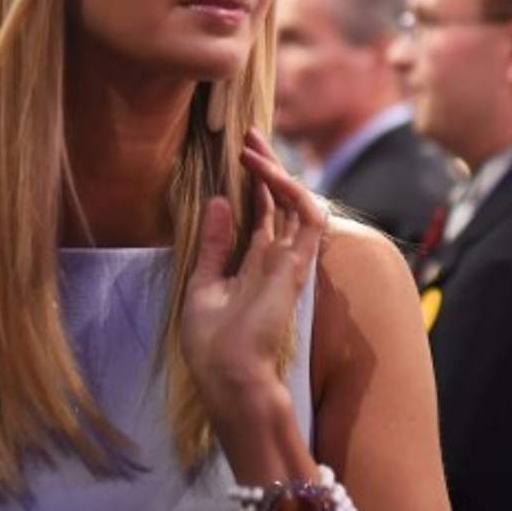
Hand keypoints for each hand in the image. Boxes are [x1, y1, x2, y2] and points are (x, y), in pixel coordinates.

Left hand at [180, 128, 327, 418]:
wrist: (229, 376)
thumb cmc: (212, 343)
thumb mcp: (203, 285)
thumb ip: (214, 245)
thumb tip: (220, 202)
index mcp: (253, 264)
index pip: (261, 214)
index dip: (254, 183)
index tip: (240, 152)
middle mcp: (275, 259)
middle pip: (280, 202)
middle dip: (267, 167)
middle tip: (250, 134)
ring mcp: (290, 261)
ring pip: (296, 203)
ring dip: (277, 172)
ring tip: (253, 145)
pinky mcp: (298, 265)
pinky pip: (307, 218)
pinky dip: (293, 191)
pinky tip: (271, 172)